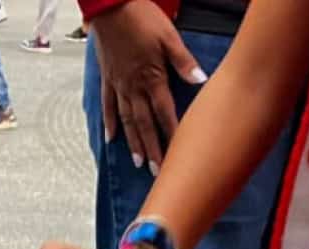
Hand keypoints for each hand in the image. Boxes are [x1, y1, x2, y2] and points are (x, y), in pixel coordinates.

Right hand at [92, 0, 205, 174]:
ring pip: (127, 121)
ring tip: (138, 162)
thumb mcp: (169, 36)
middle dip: (152, 149)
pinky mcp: (108, 79)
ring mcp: (119, 85)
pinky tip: (111, 139)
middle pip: (145, 125)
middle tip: (157, 171)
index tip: (176, 156)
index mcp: (152, 79)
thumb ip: (183, 61)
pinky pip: (108, 106)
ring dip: (133, 143)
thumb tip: (200, 80)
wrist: (111, 5)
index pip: (165, 114)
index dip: (171, 136)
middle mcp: (134, 88)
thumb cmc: (141, 17)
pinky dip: (110, 124)